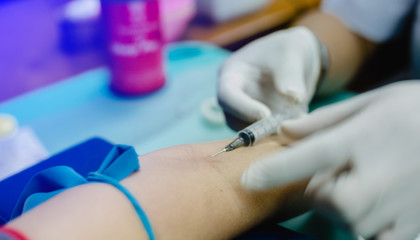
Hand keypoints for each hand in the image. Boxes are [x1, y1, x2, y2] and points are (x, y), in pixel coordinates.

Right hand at [218, 26, 322, 129]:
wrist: (301, 60)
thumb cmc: (290, 49)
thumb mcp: (292, 53)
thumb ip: (290, 75)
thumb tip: (293, 98)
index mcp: (232, 74)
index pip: (226, 96)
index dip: (242, 108)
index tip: (265, 114)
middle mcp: (235, 97)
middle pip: (234, 120)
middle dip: (258, 127)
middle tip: (285, 125)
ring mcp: (246, 112)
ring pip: (251, 132)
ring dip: (272, 133)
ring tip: (298, 120)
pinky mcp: (261, 124)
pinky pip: (267, 135)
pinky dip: (282, 134)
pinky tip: (300, 124)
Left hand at [241, 81, 419, 239]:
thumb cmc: (414, 111)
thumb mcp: (371, 102)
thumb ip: (324, 121)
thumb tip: (284, 130)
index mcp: (364, 138)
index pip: (307, 157)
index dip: (273, 170)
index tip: (247, 179)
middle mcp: (380, 174)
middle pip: (327, 199)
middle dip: (323, 190)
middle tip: (341, 172)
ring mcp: (401, 204)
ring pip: (350, 220)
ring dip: (349, 206)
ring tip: (372, 180)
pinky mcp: (415, 225)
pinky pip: (377, 235)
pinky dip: (371, 222)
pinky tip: (384, 200)